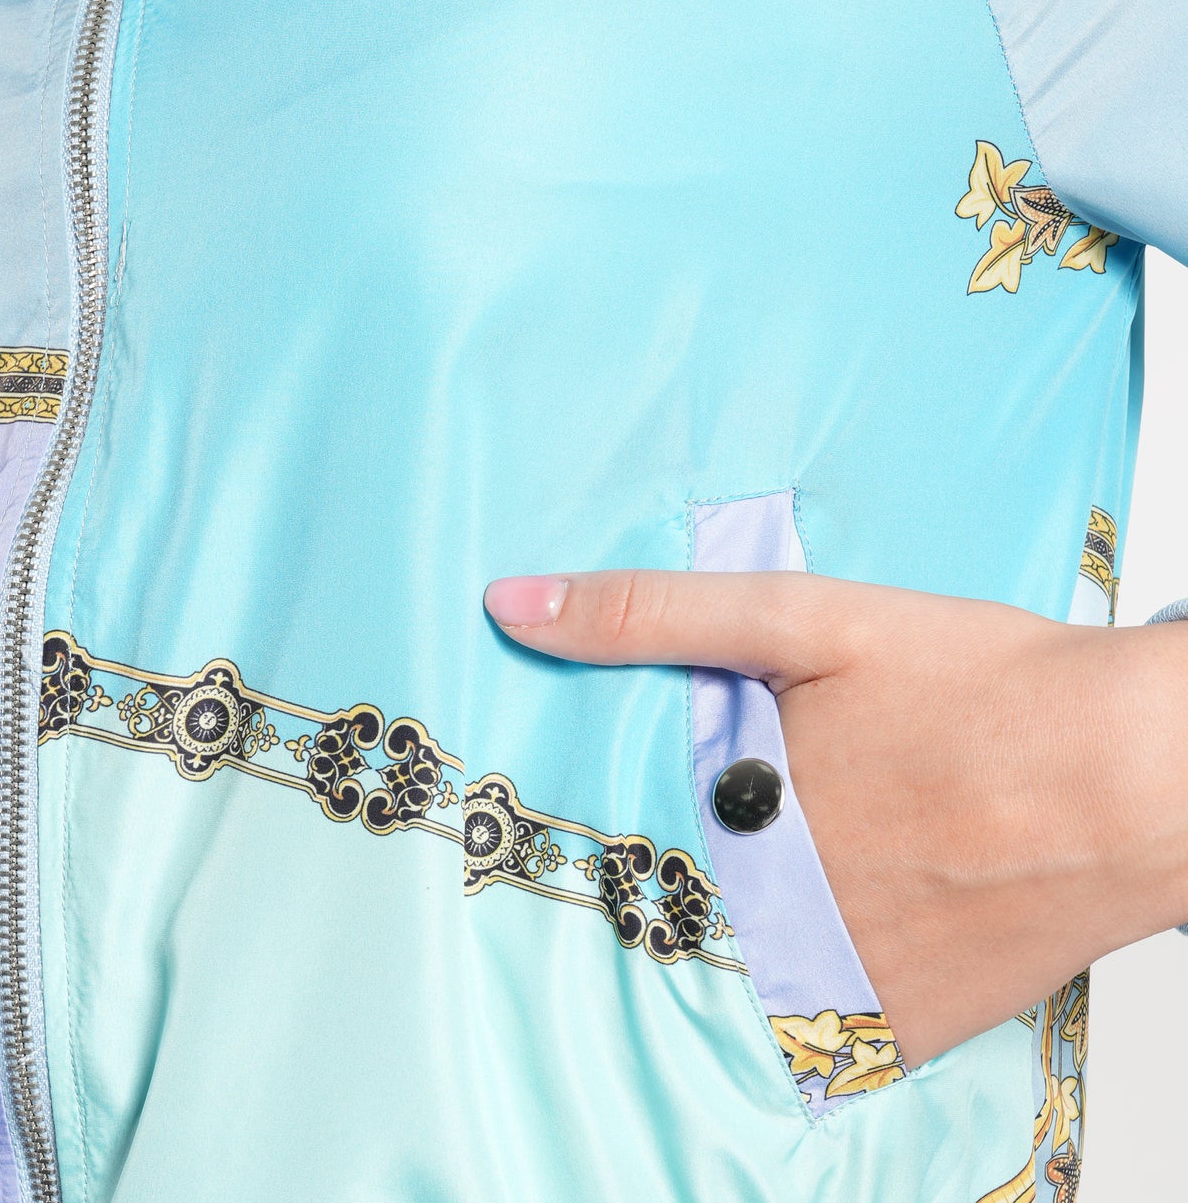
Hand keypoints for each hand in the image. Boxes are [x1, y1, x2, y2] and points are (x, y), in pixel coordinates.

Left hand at [482, 569, 1187, 1064]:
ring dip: (729, 927)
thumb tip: (511, 607)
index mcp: (741, 811)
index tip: (563, 804)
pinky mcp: (903, 1029)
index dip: (590, 811)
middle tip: (700, 825)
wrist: (1140, 774)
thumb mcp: (805, 619)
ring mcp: (842, 984)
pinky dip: (802, 979)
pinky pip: (813, 1027)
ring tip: (785, 866)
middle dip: (662, 864)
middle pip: (669, 902)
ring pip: (734, 968)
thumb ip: (651, 614)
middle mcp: (779, 912)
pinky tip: (831, 918)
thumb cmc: (986, 685)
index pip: (608, 831)